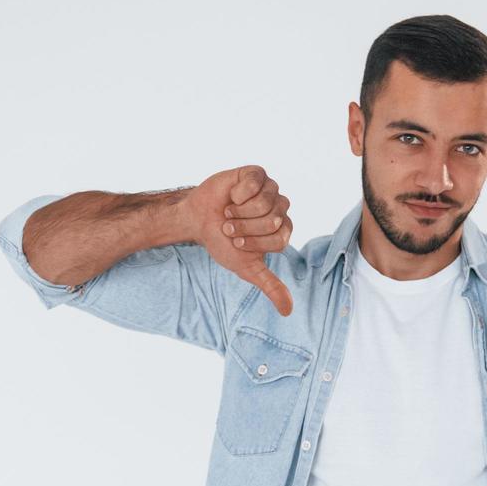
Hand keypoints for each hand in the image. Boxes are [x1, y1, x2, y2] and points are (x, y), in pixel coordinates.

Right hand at [185, 164, 294, 315]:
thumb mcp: (246, 268)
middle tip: (230, 226)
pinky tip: (232, 195)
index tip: (237, 242)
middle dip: (246, 227)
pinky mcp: (257, 174)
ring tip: (228, 212)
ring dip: (239, 211)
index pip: (279, 238)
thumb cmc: (223, 242)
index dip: (254, 242)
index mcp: (283, 230)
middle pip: (274, 220)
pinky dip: (238, 192)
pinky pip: (256, 182)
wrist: (198, 220)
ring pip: (265, 202)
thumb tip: (288, 311)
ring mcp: (270, 189)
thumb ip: (270, 285)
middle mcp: (281, 208)